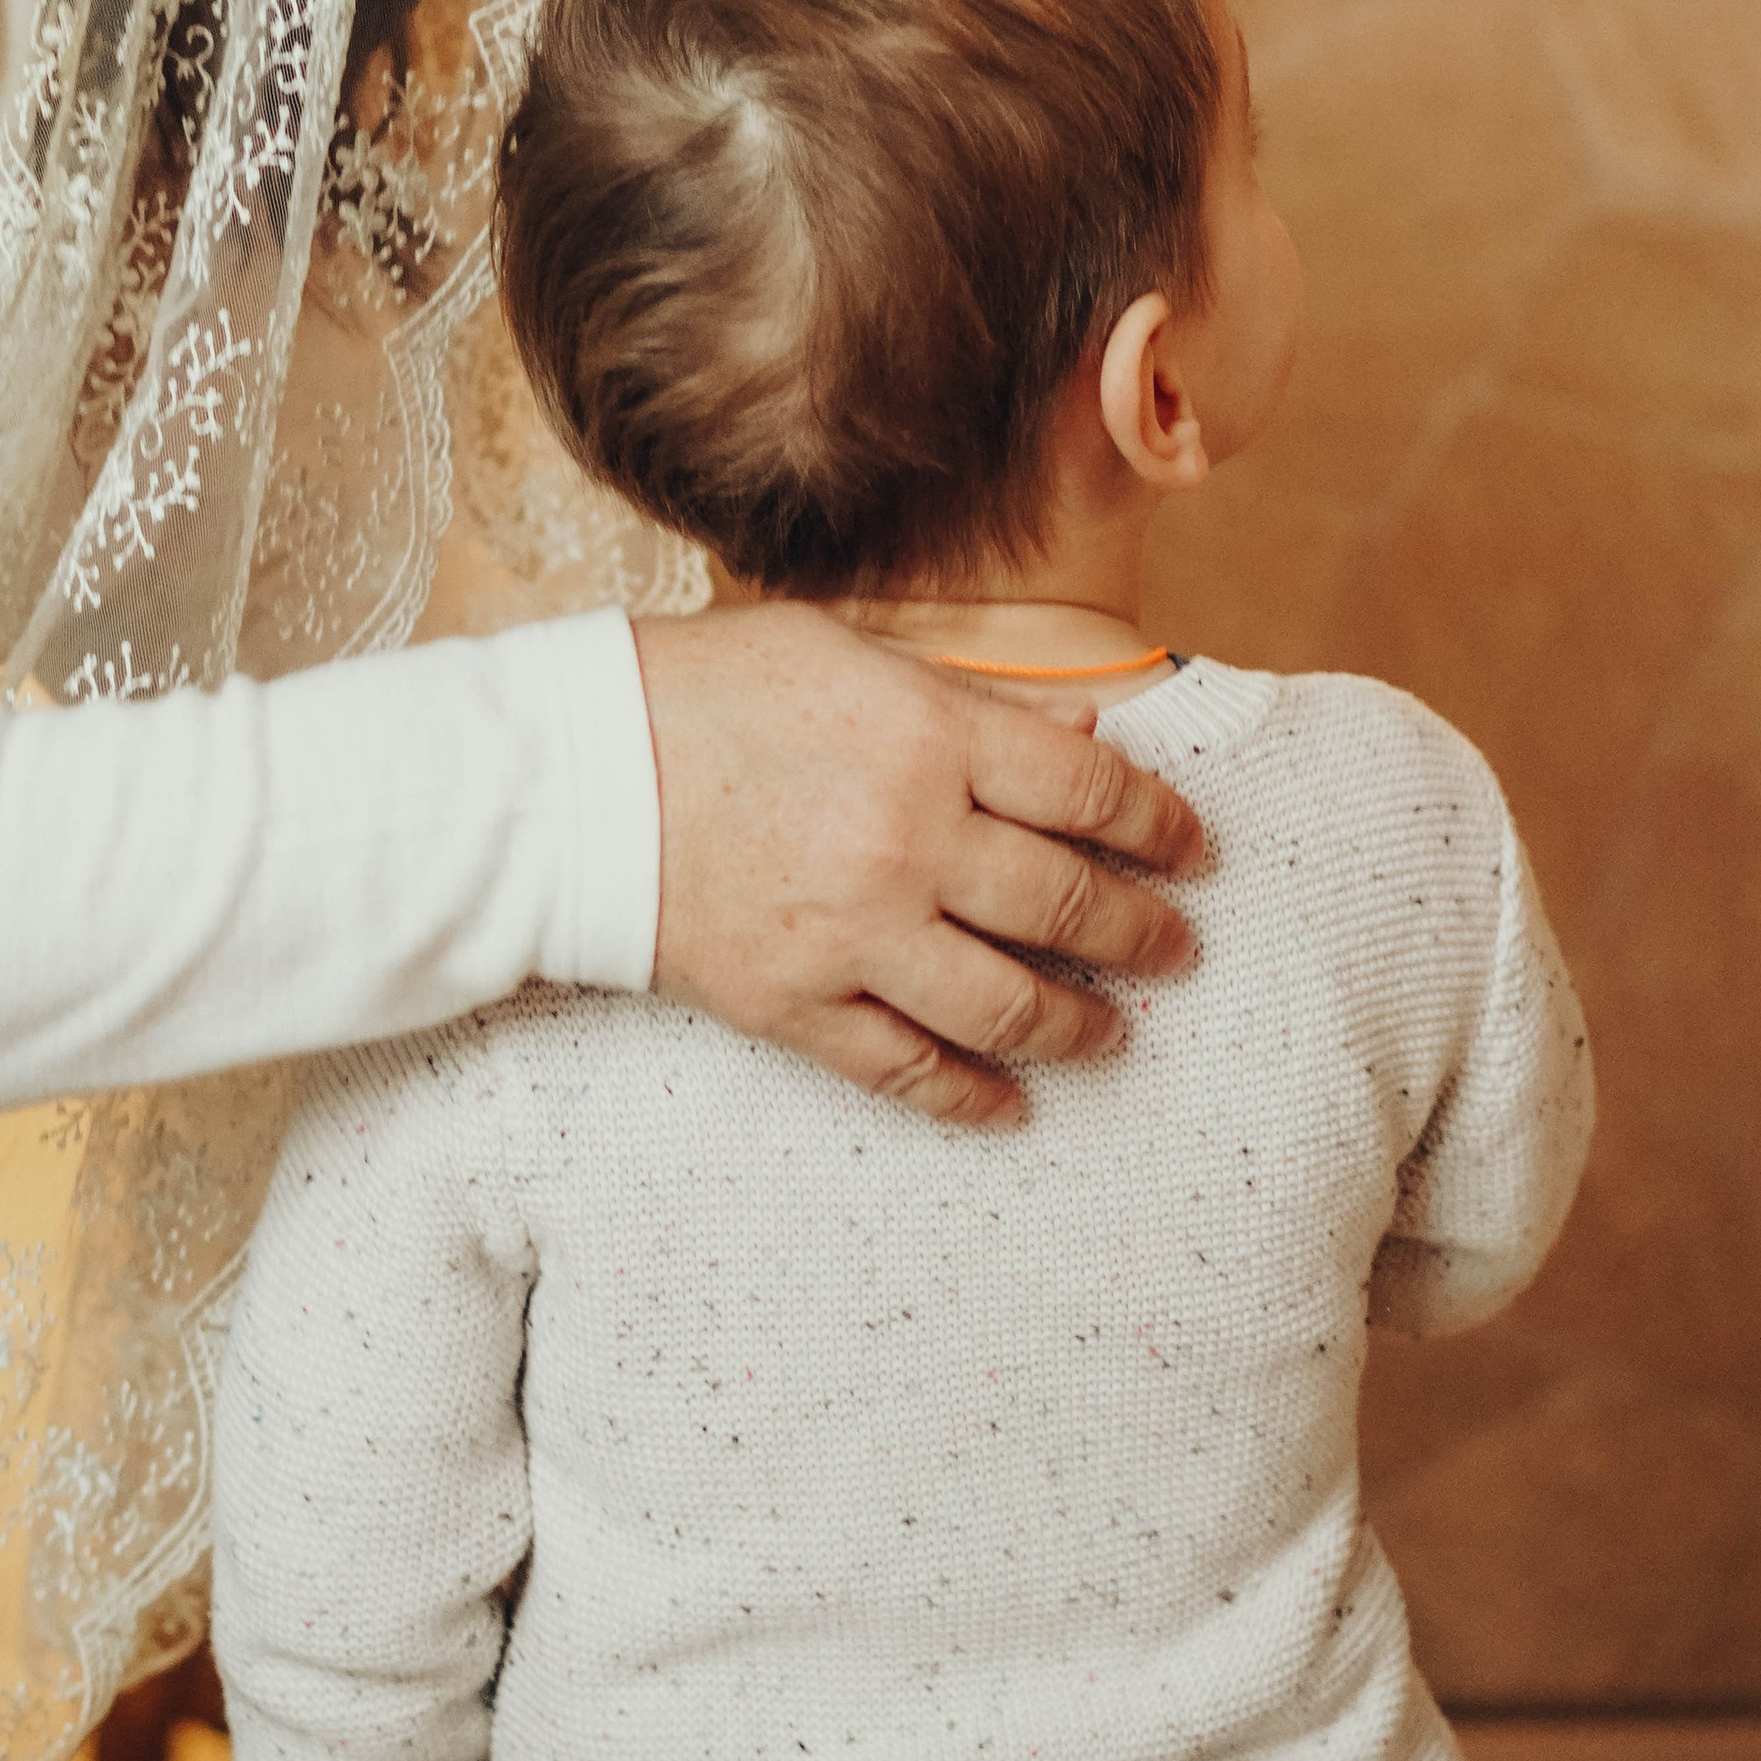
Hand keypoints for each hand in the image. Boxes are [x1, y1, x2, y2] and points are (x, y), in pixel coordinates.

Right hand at [632, 603, 1202, 1126]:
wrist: (566, 777)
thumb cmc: (703, 691)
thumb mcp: (847, 655)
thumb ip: (971, 703)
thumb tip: (1083, 743)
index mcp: (931, 738)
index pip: (1093, 797)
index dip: (1163, 828)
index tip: (1194, 850)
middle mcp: (911, 842)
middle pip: (1070, 906)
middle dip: (1145, 935)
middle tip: (1178, 950)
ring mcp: (856, 935)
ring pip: (1009, 1006)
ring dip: (1081, 1027)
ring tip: (1115, 1032)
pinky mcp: (797, 1005)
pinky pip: (908, 1071)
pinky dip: (971, 1096)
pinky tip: (1010, 1105)